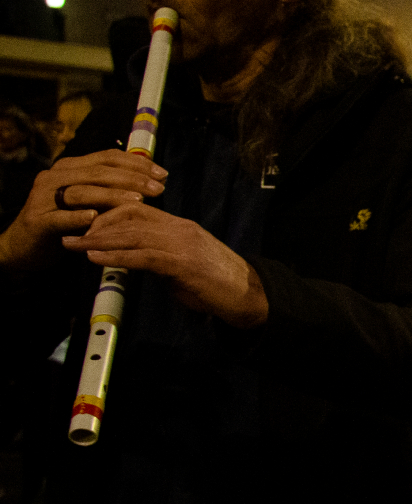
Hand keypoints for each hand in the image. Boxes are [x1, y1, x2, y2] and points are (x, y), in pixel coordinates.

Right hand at [0, 149, 165, 269]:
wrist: (27, 247)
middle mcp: (56, 177)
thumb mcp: (92, 202)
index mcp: (71, 167)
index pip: (107, 158)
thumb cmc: (67, 223)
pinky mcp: (37, 220)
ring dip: (111, 196)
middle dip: (132, 179)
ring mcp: (43, 197)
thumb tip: (154, 181)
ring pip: (81, 191)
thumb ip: (114, 190)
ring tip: (138, 201)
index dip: (137, 164)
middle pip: (98, 172)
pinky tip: (96, 218)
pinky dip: (78, 217)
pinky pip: (59, 217)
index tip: (163, 174)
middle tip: (158, 189)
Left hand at [60, 204, 267, 327]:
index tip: (85, 224)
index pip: (137, 208)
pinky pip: (143, 255)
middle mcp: (179, 229)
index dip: (107, 213)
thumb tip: (135, 261)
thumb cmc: (218, 284)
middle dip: (95, 224)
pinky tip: (96, 258)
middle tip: (70, 232)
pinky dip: (116, 256)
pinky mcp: (183, 264)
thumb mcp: (185, 265)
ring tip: (74, 244)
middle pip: (129, 216)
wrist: (249, 295)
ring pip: (132, 233)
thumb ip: (160, 258)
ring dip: (98, 239)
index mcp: (180, 226)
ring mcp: (182, 244)